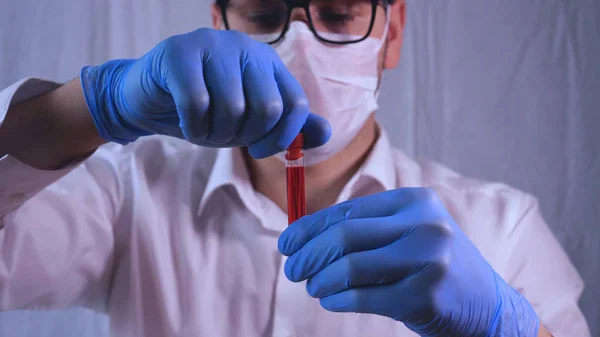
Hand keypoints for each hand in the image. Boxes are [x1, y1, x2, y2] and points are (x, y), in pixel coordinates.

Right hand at [80, 28, 330, 157]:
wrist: (147, 97)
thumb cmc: (204, 109)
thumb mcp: (249, 120)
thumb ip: (287, 125)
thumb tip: (326, 133)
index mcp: (267, 63)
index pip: (295, 104)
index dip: (283, 138)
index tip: (261, 151)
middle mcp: (245, 47)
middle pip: (268, 108)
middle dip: (245, 137)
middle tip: (224, 137)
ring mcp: (212, 45)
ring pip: (233, 107)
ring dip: (216, 135)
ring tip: (204, 130)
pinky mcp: (179, 52)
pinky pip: (197, 104)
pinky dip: (193, 128)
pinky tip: (186, 125)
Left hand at [279, 188, 539, 336]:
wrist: (488, 305)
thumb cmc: (435, 265)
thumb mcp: (410, 232)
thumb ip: (366, 228)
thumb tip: (303, 236)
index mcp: (415, 201)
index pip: (348, 210)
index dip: (310, 227)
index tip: (287, 243)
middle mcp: (424, 225)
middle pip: (345, 236)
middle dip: (308, 254)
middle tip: (292, 269)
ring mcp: (428, 261)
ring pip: (350, 267)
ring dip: (320, 279)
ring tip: (311, 286)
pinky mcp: (424, 296)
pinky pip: (363, 296)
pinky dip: (337, 299)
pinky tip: (329, 300)